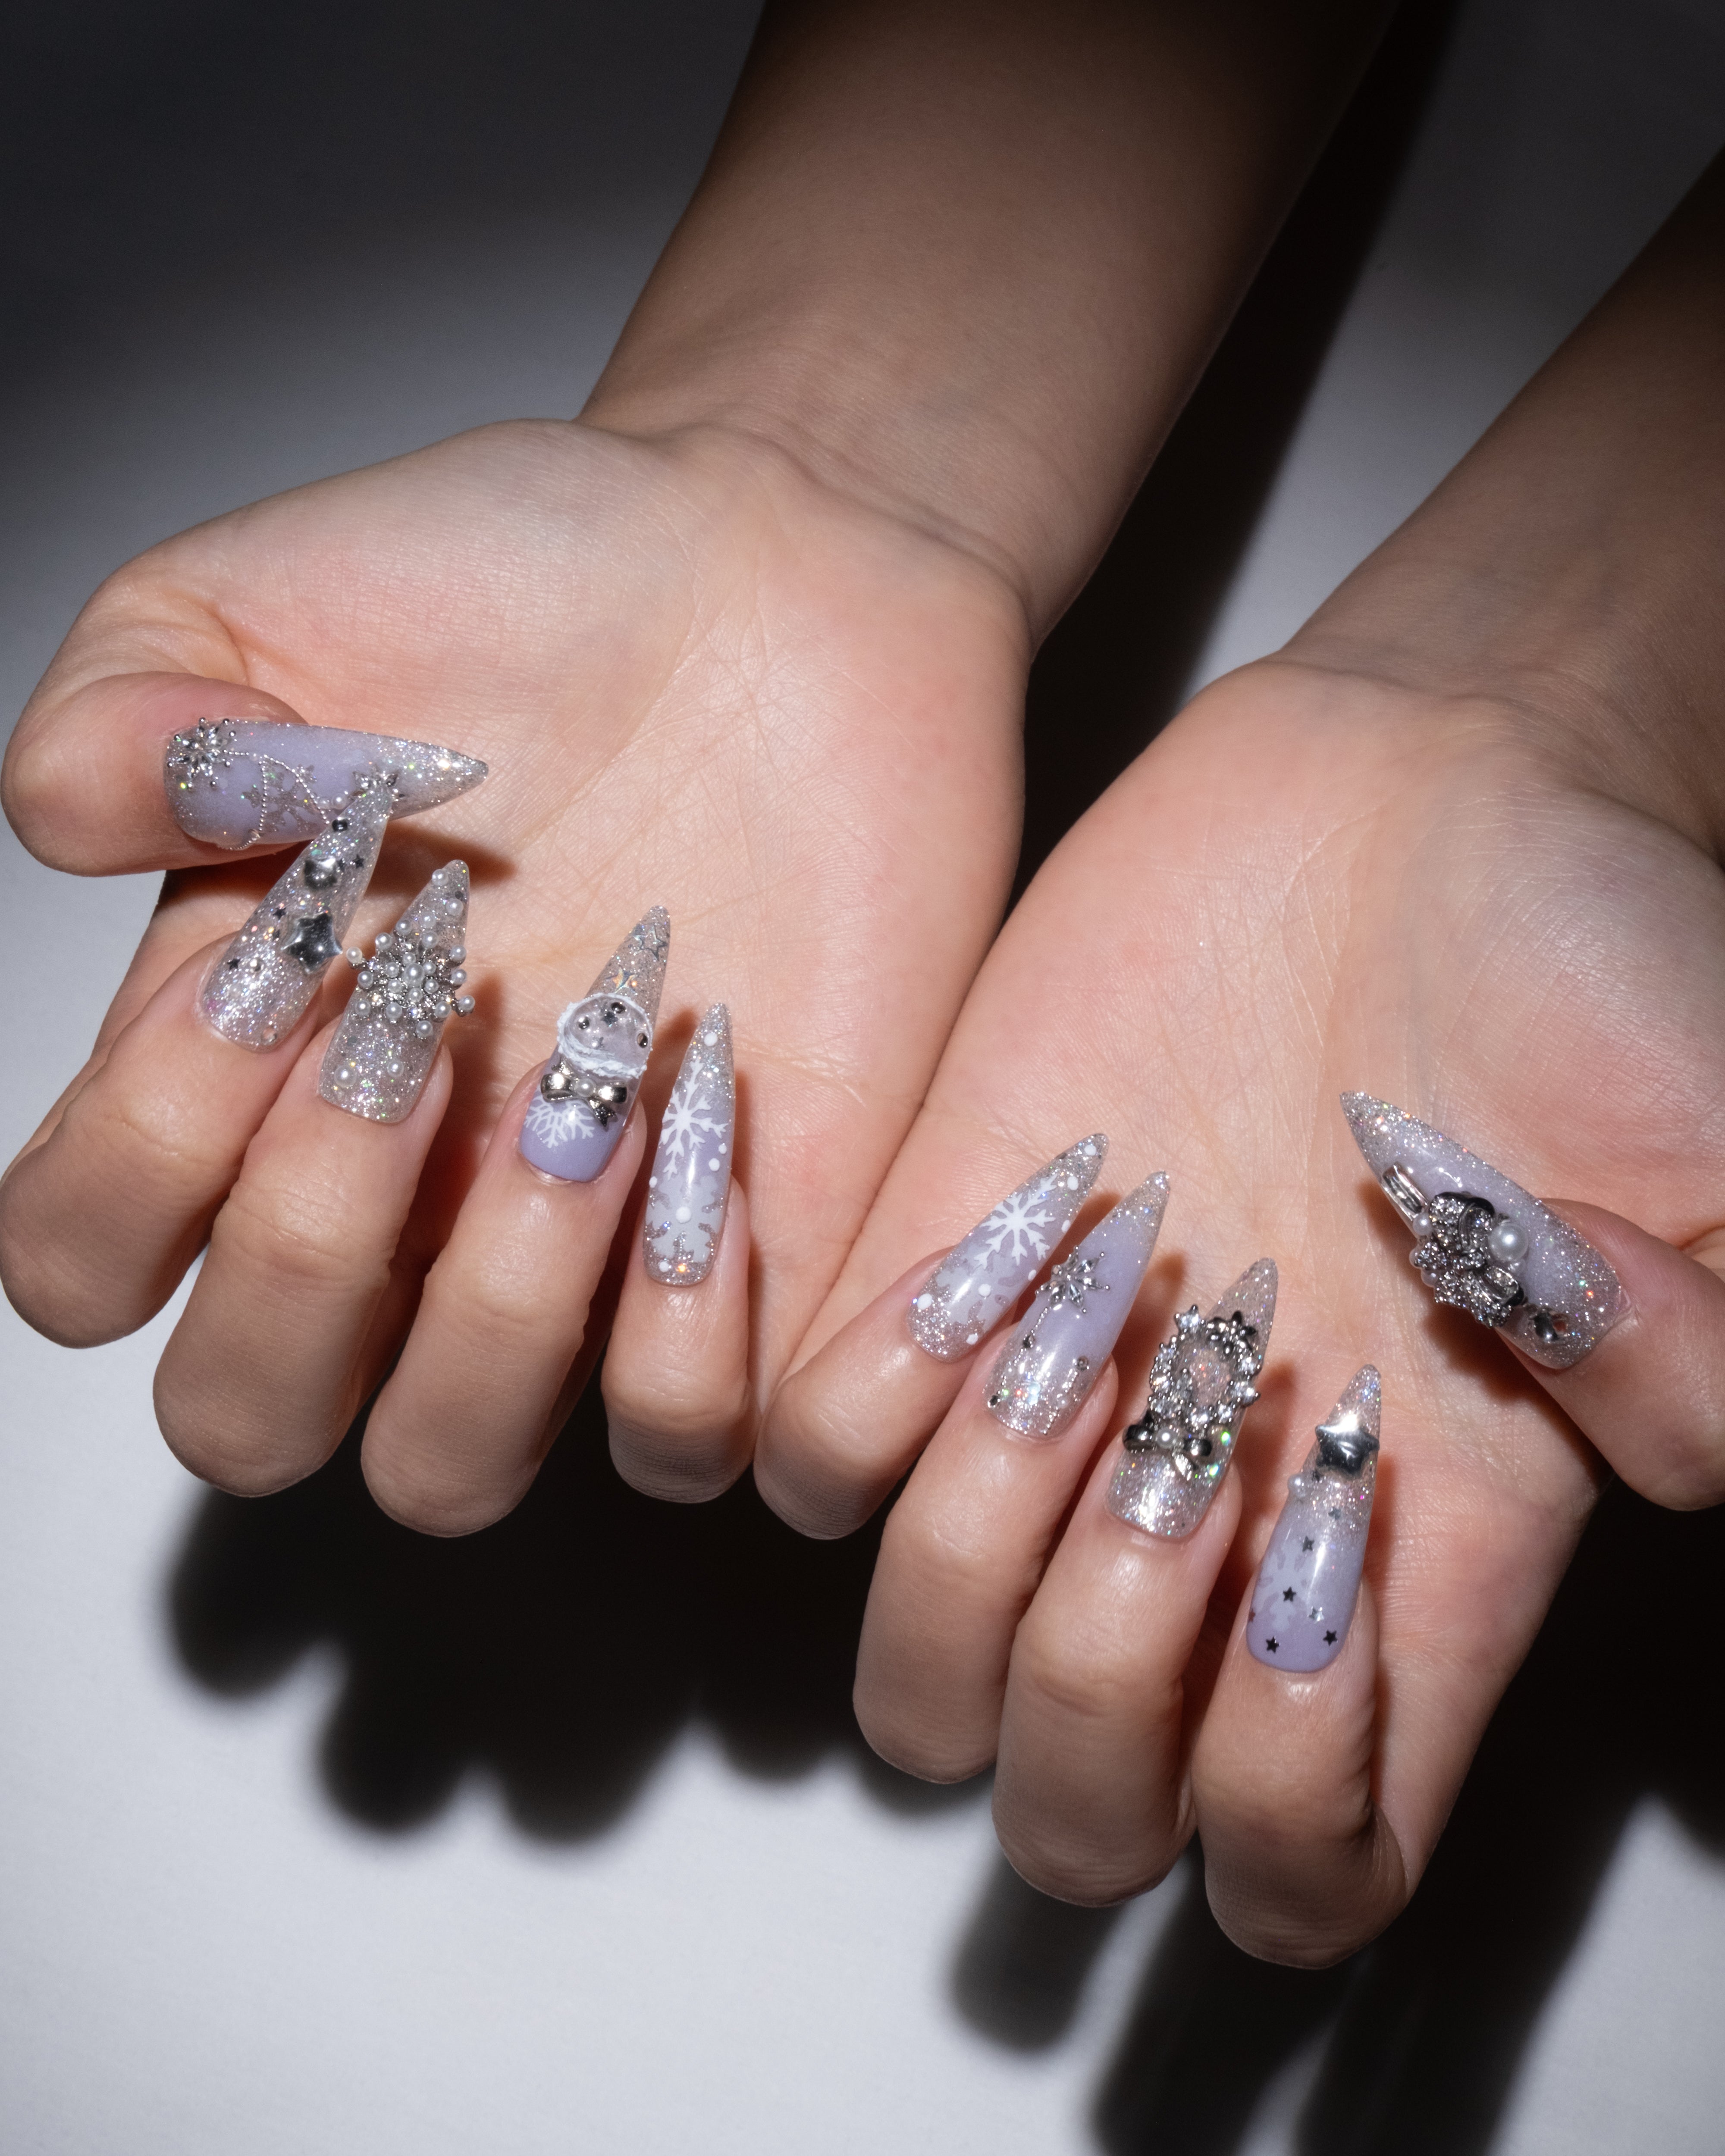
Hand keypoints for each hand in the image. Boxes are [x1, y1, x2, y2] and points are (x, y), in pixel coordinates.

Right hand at [0, 0, 1379, 1517]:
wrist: (777, 575)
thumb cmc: (527, 582)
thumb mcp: (262, 595)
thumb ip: (124, 714)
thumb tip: (74, 822)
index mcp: (251, 1066)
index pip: (87, 1262)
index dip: (134, 1169)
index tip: (273, 966)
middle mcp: (395, 1192)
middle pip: (251, 1417)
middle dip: (302, 1264)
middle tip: (415, 1047)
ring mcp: (572, 1250)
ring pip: (452, 1465)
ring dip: (495, 1318)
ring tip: (587, 1104)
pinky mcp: (758, 1264)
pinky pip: (687, 1439)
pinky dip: (686, 1341)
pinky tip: (716, 1134)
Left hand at [759, 152, 1724, 1957]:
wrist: (1417, 797)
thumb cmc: (1587, 969)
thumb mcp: (1708, 1160)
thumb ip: (1690, 1360)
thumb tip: (1602, 1443)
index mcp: (1406, 1553)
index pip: (1299, 1860)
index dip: (1281, 1812)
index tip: (1312, 1591)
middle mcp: (1218, 1518)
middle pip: (1070, 1800)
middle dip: (1091, 1683)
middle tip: (1183, 1468)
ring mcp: (1060, 1410)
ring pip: (914, 1660)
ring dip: (972, 1533)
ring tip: (1083, 1336)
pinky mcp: (929, 1277)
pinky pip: (803, 1446)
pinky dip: (871, 1382)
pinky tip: (996, 1246)